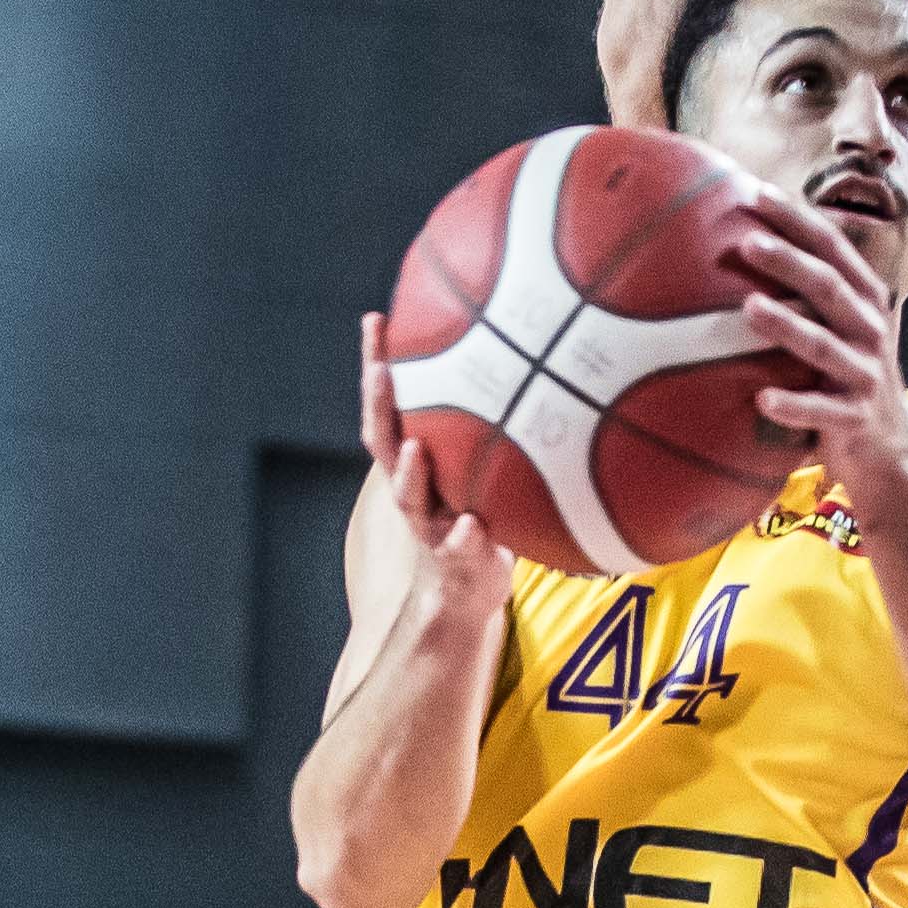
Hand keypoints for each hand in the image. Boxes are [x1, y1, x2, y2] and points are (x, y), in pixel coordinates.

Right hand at [357, 312, 515, 626]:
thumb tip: (531, 348)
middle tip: (381, 371)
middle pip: (385, 442)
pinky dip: (464, 536)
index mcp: (415, 458)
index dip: (377, 364)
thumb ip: (491, 417)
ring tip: (415, 447)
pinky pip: (458, 547)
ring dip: (409, 473)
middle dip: (380, 406)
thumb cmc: (479, 508)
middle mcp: (412, 487)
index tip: (376, 319)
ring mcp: (431, 524)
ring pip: (408, 497)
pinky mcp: (457, 559)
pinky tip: (473, 524)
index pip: (387, 405)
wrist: (469, 587)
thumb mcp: (481, 461)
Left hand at [721, 213, 907, 492]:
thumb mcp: (843, 326)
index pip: (833, 249)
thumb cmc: (849, 374)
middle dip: (789, 262)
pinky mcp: (854, 418)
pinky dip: (793, 406)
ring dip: (787, 325)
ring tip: (749, 308)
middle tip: (747, 243)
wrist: (890, 447)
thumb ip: (816, 290)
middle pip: (829, 288)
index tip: (756, 193)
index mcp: (865, 301)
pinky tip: (762, 400)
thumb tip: (753, 239)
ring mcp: (864, 374)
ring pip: (824, 345)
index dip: (798, 220)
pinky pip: (821, 411)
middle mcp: (870, 331)